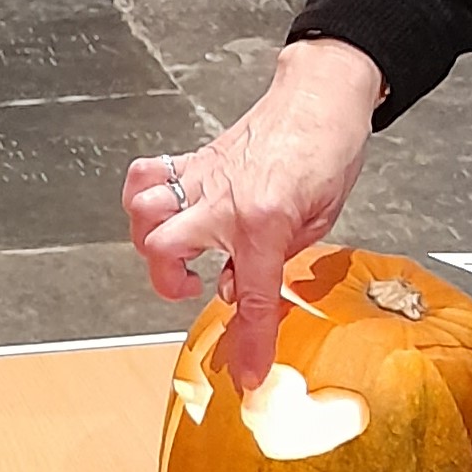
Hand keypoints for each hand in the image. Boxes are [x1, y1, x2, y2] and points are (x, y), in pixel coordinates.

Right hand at [121, 42, 384, 389]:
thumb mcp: (318, 221)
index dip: (248, 343)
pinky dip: (143, 198)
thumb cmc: (327, 151)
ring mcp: (202, 177)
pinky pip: (148, 177)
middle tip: (192, 288)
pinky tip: (163, 214)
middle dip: (170, 282)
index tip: (246, 374)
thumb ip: (276, 260)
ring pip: (144, 211)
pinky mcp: (194, 161)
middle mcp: (222, 199)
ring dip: (149, 241)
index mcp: (265, 220)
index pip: (250, 296)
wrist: (320, 97)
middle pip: (165, 249)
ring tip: (174, 254)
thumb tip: (239, 291)